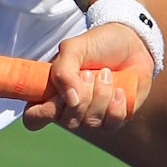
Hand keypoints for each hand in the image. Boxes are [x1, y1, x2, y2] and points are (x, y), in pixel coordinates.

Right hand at [22, 23, 153, 131]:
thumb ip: (63, 70)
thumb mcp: (74, 48)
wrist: (132, 43)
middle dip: (82, 95)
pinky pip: (111, 124)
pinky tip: (119, 89)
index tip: (57, 98)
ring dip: (100, 95)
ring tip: (106, 73)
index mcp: (52, 92)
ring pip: (90, 122)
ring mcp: (91, 116)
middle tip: (89, 72)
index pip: (34, 117)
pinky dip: (116, 105)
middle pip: (66, 121)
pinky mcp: (113, 119)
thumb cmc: (97, 44)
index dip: (42, 114)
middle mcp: (69, 109)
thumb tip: (70, 100)